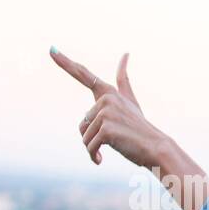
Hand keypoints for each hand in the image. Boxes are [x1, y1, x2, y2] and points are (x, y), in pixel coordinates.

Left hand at [50, 48, 168, 166]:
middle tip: (114, 140)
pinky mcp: (106, 129)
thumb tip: (125, 53)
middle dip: (93, 136)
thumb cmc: (141, 128)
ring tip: (115, 147)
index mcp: (109, 92)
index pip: (83, 74)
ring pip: (85, 136)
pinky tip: (100, 160)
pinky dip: (93, 155)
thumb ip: (123, 80)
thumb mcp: (131, 101)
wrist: (156, 148)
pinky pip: (89, 146)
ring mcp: (106, 113)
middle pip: (83, 122)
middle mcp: (107, 99)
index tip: (51, 50)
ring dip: (94, 147)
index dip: (65, 62)